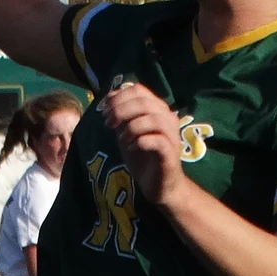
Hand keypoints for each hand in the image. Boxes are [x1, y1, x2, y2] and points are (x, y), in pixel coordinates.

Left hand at [104, 81, 187, 211]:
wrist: (159, 185)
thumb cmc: (143, 157)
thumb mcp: (126, 132)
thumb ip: (121, 115)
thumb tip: (110, 96)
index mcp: (158, 109)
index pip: (139, 90)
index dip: (119, 97)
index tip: (104, 111)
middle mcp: (168, 118)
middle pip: (144, 102)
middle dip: (120, 110)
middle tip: (108, 123)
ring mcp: (172, 136)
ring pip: (152, 119)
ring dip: (131, 127)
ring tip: (122, 139)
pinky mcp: (170, 154)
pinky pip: (157, 141)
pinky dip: (139, 142)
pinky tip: (131, 148)